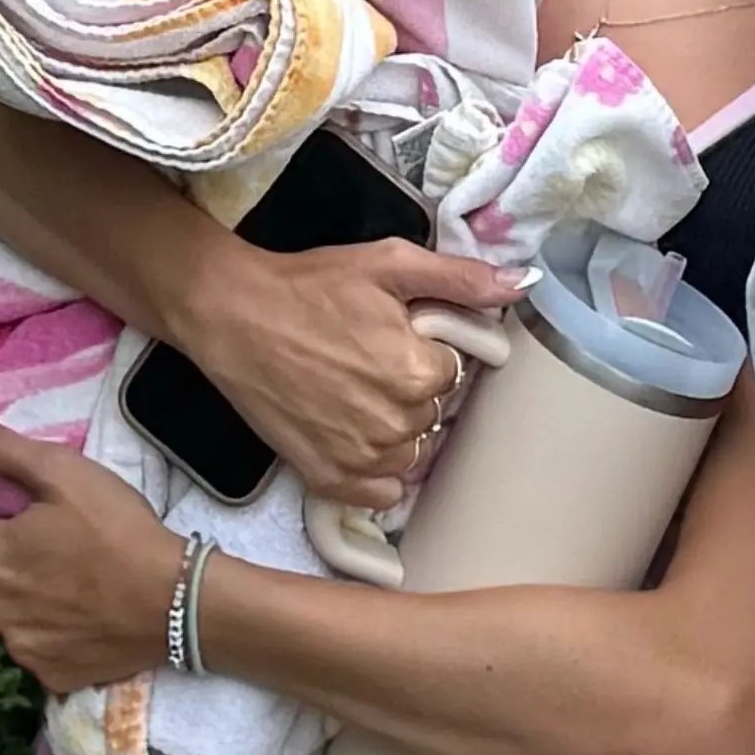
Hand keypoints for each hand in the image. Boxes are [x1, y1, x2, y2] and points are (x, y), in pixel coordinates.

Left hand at [0, 422, 198, 692]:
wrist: (178, 601)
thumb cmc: (117, 530)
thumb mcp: (63, 473)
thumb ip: (0, 449)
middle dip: (0, 554)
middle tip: (41, 535)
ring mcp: (22, 647)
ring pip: (9, 612)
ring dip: (25, 593)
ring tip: (69, 573)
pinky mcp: (52, 675)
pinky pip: (38, 645)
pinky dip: (51, 628)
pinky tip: (83, 610)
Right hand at [169, 236, 532, 509]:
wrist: (232, 315)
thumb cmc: (309, 286)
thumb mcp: (389, 264)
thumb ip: (461, 278)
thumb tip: (522, 284)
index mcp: (421, 372)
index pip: (456, 373)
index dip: (429, 352)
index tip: (395, 336)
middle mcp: (397, 423)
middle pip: (434, 413)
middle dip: (412, 389)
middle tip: (368, 358)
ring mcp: (362, 457)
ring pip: (411, 451)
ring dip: (396, 429)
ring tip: (356, 392)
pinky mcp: (329, 478)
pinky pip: (382, 491)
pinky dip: (376, 470)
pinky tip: (354, 434)